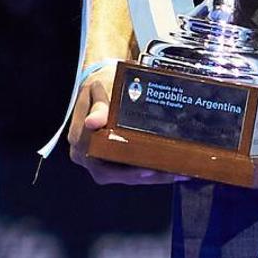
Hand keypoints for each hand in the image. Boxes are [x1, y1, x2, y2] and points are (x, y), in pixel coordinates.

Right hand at [67, 70, 186, 184]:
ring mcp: (101, 157)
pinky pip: (131, 167)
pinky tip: (171, 167)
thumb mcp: (97, 89)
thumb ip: (98, 106)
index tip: (147, 171)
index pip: (102, 166)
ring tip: (177, 173)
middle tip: (171, 173)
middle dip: (146, 176)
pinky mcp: (114, 155)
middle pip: (119, 175)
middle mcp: (88, 155)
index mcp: (81, 141)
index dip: (126, 172)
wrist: (102, 81)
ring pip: (127, 174)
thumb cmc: (100, 84)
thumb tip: (93, 122)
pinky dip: (151, 168)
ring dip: (153, 176)